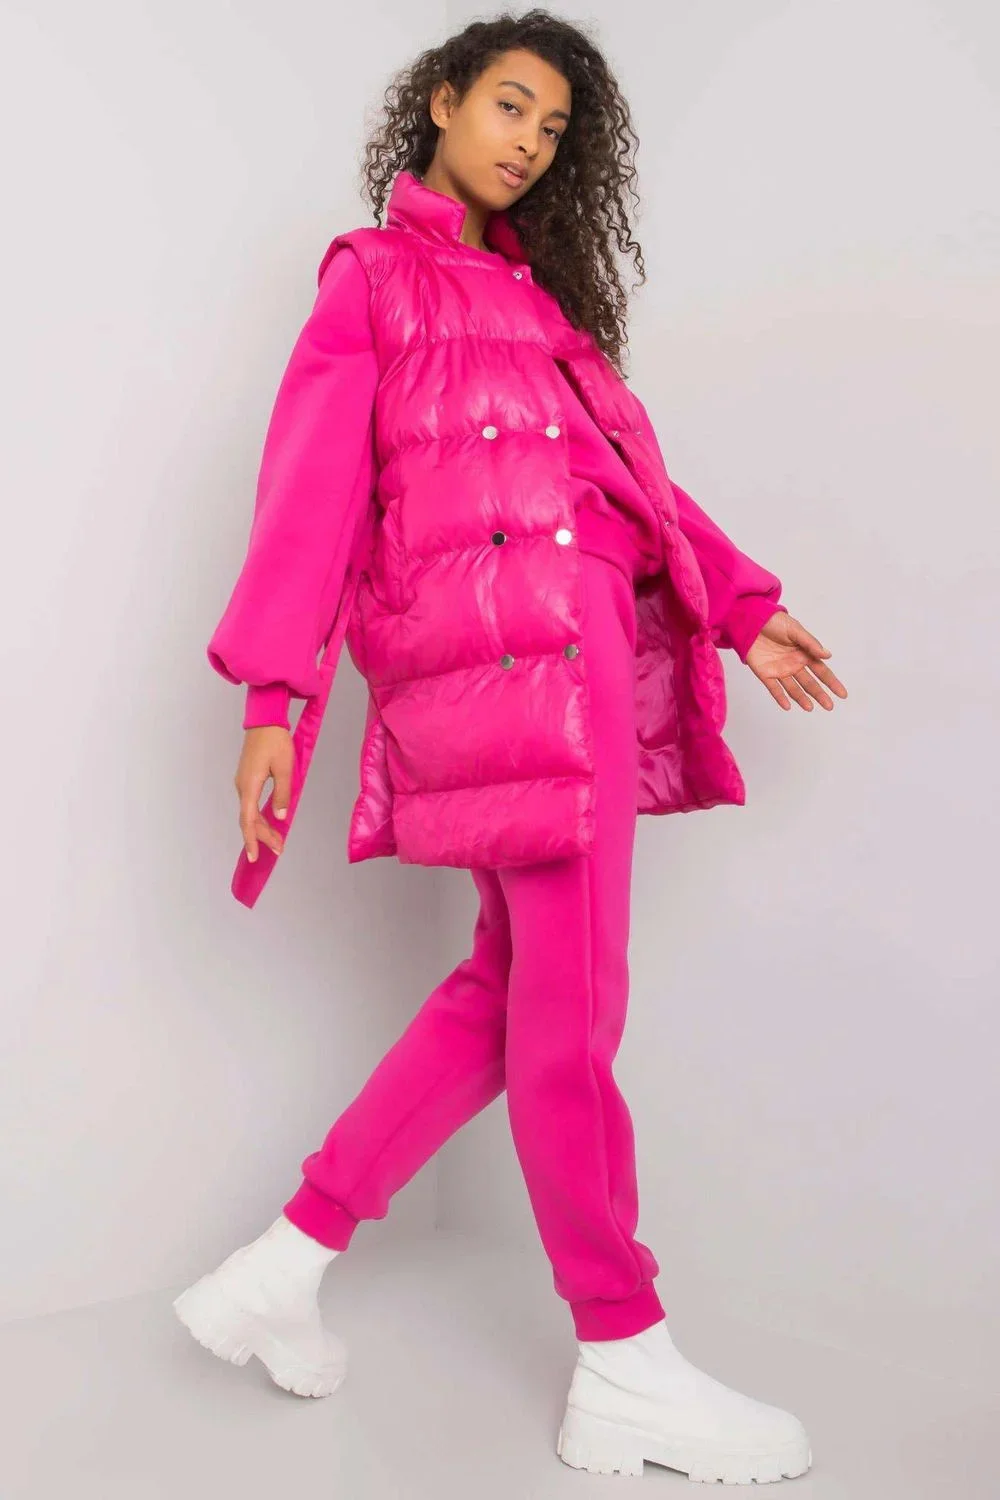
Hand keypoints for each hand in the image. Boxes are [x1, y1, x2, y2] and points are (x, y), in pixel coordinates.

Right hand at [234, 727, 293, 861]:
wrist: (264, 720)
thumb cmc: (275, 741)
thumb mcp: (285, 768)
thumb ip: (282, 793)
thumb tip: (279, 815)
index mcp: (249, 786)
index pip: (248, 820)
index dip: (252, 839)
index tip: (255, 856)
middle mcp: (242, 787)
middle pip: (249, 819)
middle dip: (263, 837)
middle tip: (279, 849)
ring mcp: (243, 783)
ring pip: (250, 812)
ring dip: (262, 827)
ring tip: (277, 840)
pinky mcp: (247, 779)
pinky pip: (251, 804)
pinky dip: (259, 816)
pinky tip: (269, 822)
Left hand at [745, 612, 846, 710]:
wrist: (751, 621)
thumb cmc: (775, 622)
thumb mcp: (795, 630)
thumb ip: (810, 644)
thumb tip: (828, 655)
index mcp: (804, 654)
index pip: (821, 671)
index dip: (832, 683)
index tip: (842, 694)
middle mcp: (794, 664)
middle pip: (810, 683)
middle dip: (820, 694)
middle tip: (829, 706)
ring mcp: (780, 670)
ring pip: (793, 688)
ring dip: (802, 698)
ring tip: (810, 708)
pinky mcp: (765, 673)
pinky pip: (774, 688)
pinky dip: (780, 697)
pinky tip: (787, 706)